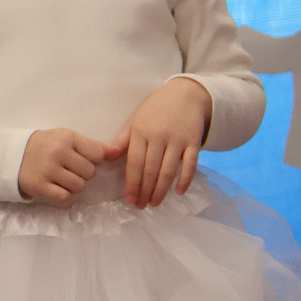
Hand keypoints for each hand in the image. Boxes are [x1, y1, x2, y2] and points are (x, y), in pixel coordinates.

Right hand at [17, 128, 110, 202]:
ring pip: (79, 186)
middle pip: (90, 172)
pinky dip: (65, 196)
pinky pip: (65, 198)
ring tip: (63, 178)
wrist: (16, 155)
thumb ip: (93, 146)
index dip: (93, 160)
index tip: (81, 159)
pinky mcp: (40, 186)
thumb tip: (117, 152)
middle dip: (83, 174)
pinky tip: (57, 188)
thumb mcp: (68, 138)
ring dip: (74, 186)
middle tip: (69, 169)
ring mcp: (48, 169)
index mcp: (67, 137)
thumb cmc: (48, 146)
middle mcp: (58, 152)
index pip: (97, 155)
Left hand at [105, 76, 210, 208]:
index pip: (134, 163)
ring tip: (155, 203)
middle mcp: (159, 136)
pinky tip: (178, 192)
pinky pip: (190, 164)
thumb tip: (107, 157)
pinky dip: (185, 179)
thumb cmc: (155, 110)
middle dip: (145, 191)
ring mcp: (178, 139)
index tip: (130, 199)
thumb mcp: (135, 121)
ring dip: (161, 190)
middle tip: (141, 206)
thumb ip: (122, 140)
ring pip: (169, 170)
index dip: (132, 183)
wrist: (184, 94)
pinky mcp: (194, 141)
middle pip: (151, 170)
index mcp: (141, 131)